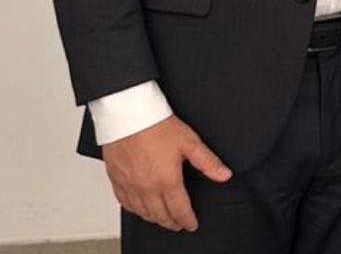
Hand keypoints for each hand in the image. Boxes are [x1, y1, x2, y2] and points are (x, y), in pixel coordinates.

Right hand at [103, 115, 231, 231]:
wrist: (128, 116)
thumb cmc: (156, 126)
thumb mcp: (190, 142)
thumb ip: (208, 162)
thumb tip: (224, 174)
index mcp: (166, 181)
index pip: (179, 210)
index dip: (187, 220)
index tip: (191, 224)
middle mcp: (146, 187)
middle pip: (160, 215)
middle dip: (172, 223)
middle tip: (179, 225)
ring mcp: (129, 185)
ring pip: (142, 212)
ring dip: (154, 218)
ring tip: (163, 218)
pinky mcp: (116, 179)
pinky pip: (125, 203)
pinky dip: (135, 210)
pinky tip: (139, 208)